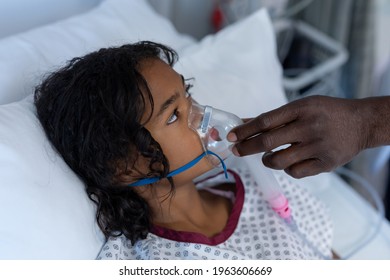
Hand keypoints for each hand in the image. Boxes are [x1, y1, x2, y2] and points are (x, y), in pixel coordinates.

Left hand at [227, 95, 371, 177]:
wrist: (362, 122)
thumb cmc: (326, 112)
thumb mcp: (302, 106)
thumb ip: (274, 117)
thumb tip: (243, 123)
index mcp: (301, 109)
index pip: (265, 121)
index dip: (244, 130)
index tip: (231, 136)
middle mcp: (309, 127)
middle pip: (267, 141)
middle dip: (246, 148)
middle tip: (236, 150)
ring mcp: (318, 147)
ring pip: (279, 161)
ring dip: (266, 160)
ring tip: (266, 157)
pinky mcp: (326, 163)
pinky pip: (295, 172)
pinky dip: (286, 168)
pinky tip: (288, 162)